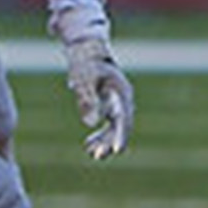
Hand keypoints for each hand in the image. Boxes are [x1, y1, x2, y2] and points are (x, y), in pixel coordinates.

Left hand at [62, 36, 134, 159]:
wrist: (86, 50)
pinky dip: (99, 134)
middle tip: (98, 156)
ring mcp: (116, 102)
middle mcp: (122, 99)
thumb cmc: (85, 64)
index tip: (117, 150)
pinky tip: (88, 145)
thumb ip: (87, 101)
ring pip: (114, 127)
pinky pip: (107, 123)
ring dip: (104, 141)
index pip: (124, 118)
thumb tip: (90, 124)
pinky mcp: (109, 104)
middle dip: (110, 142)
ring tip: (93, 154)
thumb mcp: (83, 81)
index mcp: (120, 92)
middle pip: (120, 125)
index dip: (121, 135)